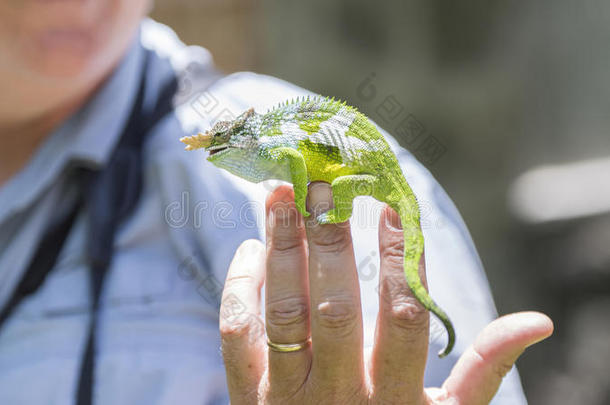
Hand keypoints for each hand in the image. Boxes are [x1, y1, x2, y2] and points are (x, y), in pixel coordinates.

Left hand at [219, 183, 552, 403]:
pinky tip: (249, 249)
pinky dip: (240, 289)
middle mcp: (342, 394)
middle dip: (330, 240)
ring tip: (280, 195)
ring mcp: (290, 396)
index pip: (403, 314)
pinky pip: (238, 338)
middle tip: (322, 182)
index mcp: (398, 396)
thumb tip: (536, 322)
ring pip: (286, 314)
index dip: (403, 256)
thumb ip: (482, 369)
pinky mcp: (249, 396)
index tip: (393, 202)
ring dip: (282, 249)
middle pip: (338, 306)